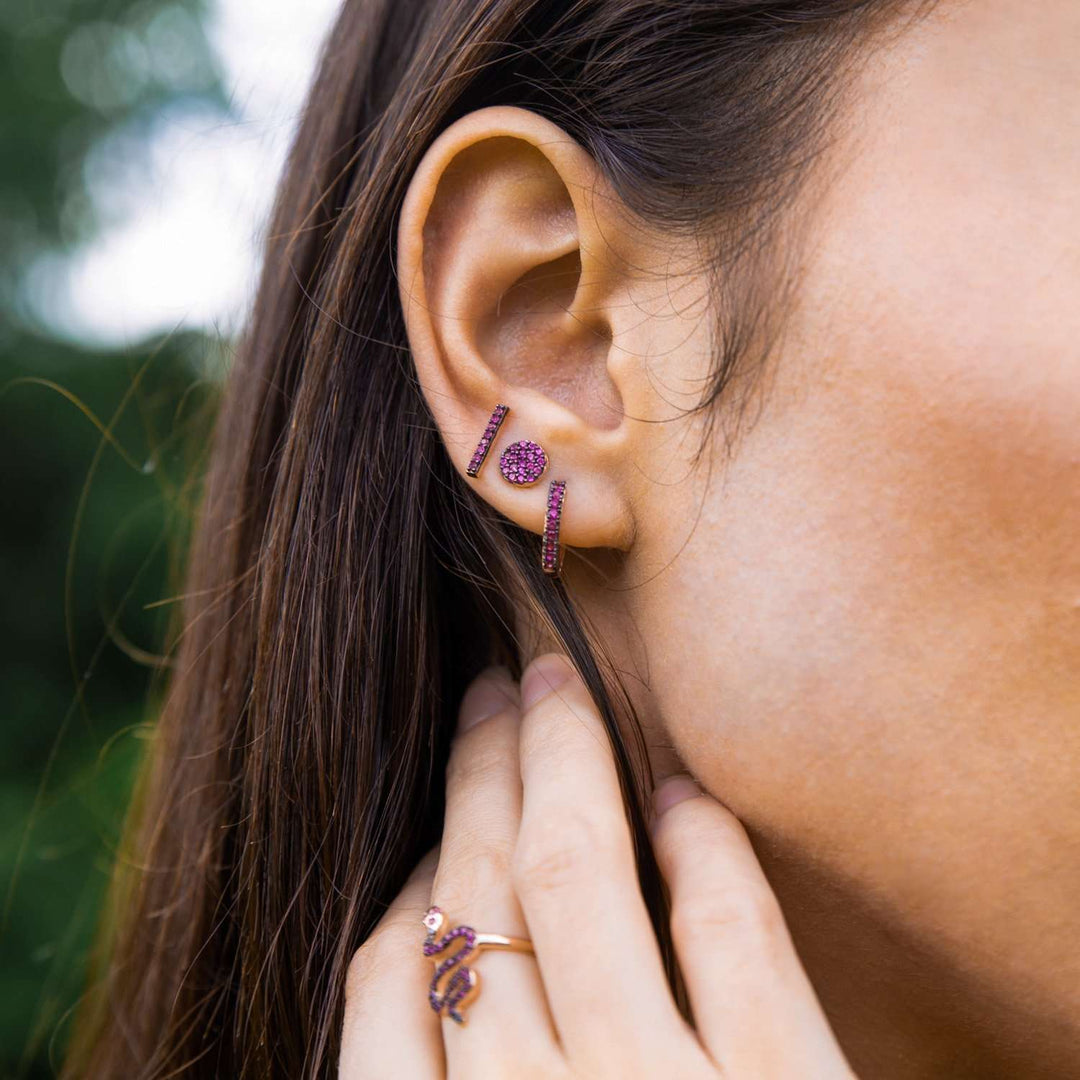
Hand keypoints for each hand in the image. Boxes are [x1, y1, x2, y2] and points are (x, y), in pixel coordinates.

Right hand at [339, 653, 855, 1077]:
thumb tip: (445, 949)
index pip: (384, 985)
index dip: (409, 882)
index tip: (441, 825)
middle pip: (475, 893)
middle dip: (477, 772)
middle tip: (489, 693)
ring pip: (574, 872)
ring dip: (561, 759)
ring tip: (557, 689)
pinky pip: (729, 934)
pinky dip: (704, 849)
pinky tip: (687, 801)